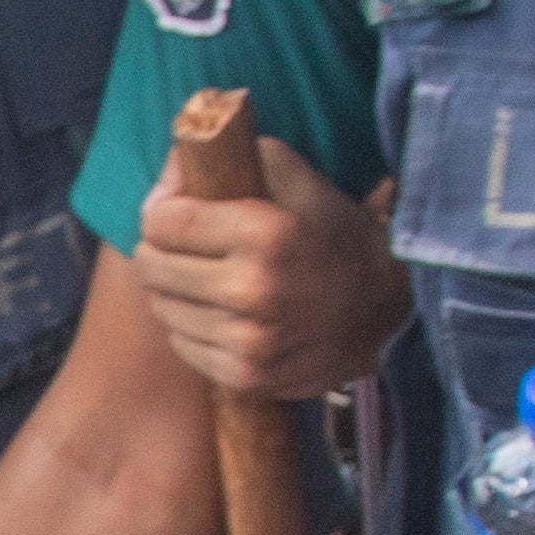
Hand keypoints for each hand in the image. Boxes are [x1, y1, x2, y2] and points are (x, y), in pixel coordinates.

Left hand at [132, 144, 405, 400]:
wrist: (381, 306)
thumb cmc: (327, 230)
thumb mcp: (288, 173)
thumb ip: (224, 158)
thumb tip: (167, 173)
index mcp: (265, 233)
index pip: (161, 221)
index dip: (162, 210)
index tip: (179, 210)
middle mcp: (255, 289)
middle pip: (152, 266)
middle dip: (162, 250)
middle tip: (188, 247)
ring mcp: (251, 340)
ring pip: (162, 308)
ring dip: (176, 291)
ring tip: (211, 280)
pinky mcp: (248, 376)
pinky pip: (182, 346)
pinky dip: (193, 327)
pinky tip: (224, 314)